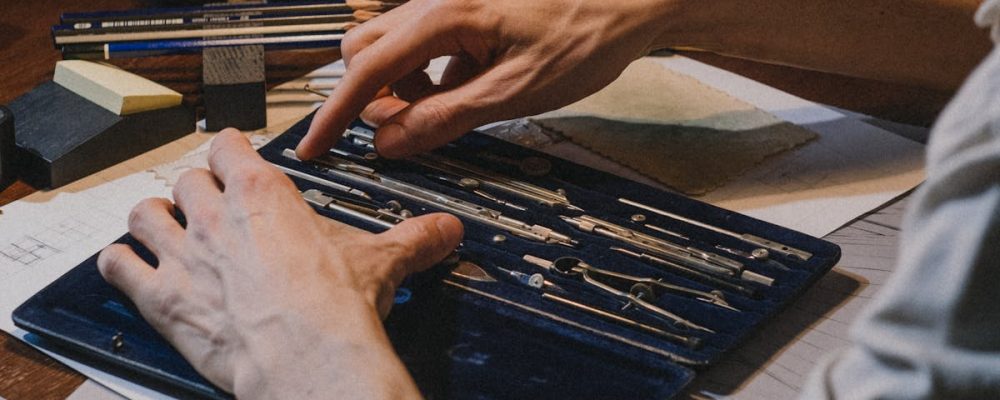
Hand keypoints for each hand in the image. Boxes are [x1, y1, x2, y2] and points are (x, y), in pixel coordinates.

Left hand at [97, 129, 462, 398]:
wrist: (307, 355)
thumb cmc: (335, 306)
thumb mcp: (382, 262)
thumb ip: (414, 239)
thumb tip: (446, 231)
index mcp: (263, 194)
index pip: (229, 146)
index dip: (229, 150)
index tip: (235, 156)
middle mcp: (215, 216)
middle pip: (185, 179)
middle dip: (195, 190)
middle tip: (209, 204)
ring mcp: (182, 255)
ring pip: (143, 212)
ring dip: (152, 218)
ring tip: (164, 227)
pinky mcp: (161, 297)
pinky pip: (117, 266)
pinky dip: (120, 264)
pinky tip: (131, 268)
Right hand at [299, 0, 674, 158]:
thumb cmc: (585, 35)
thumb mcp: (514, 92)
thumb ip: (445, 118)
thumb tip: (390, 142)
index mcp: (441, 16)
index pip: (367, 73)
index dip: (335, 116)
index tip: (313, 148)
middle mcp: (434, 1)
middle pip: (364, 52)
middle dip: (370, 97)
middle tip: (408, 130)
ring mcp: (448, 4)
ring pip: (391, 48)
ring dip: (402, 88)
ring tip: (450, 109)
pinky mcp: (465, 12)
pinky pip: (424, 46)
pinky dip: (429, 76)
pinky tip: (469, 89)